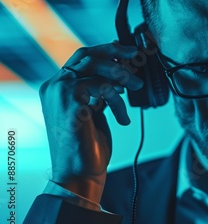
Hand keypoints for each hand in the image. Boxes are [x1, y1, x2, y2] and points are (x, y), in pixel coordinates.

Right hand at [39, 42, 142, 202]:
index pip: (82, 58)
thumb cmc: (88, 146)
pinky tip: (122, 118)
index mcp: (58, 87)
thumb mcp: (96, 112)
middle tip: (135, 56)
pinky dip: (117, 99)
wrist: (79, 172)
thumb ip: (100, 93)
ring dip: (121, 74)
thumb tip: (119, 77)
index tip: (127, 53)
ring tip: (137, 85)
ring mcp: (59, 92)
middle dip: (114, 51)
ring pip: (94, 65)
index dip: (106, 51)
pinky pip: (101, 87)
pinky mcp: (69, 101)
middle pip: (86, 54)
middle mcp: (54, 86)